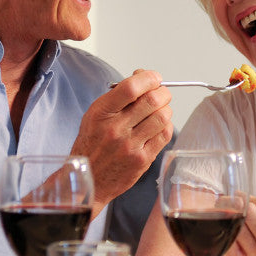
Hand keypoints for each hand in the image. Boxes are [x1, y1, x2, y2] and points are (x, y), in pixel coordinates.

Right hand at [72, 70, 172, 206]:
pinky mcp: (142, 160)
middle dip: (162, 92)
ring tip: (159, 111)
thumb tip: (141, 77)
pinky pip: (164, 135)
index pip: (130, 88)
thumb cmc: (92, 144)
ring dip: (166, 109)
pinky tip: (158, 126)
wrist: (89, 178)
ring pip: (162, 117)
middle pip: (152, 100)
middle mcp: (115, 129)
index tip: (154, 78)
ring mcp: (130, 146)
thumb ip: (118, 96)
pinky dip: (166, 126)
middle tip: (161, 93)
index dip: (148, 78)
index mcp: (101, 113)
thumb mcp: (95, 115)